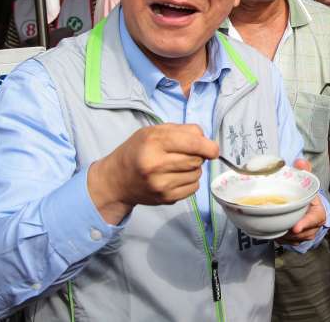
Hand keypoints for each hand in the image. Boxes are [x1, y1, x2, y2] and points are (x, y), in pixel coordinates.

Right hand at [88, 124, 218, 223]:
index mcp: (153, 143)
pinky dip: (190, 181)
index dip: (208, 146)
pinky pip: (194, 187)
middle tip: (185, 153)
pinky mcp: (166, 198)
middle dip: (198, 155)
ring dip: (194, 168)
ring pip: (197, 174)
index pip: (193, 143)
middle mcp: (156, 165)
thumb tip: (208, 142)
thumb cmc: (137, 150)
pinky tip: (176, 177)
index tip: (213, 149)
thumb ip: (182, 131)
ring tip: (177, 165)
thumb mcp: (154, 131)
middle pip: (197, 159)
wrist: (116, 180)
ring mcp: (161, 184)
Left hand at [278, 159, 326, 243]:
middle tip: (275, 223)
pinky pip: (287, 243)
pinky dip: (280, 238)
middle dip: (288, 229)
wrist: (311, 210)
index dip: (304, 224)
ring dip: (283, 234)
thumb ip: (305, 172)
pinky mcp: (298, 241)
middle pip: (299, 232)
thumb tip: (300, 161)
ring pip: (292, 239)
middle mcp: (314, 228)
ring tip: (273, 225)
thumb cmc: (309, 197)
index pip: (313, 220)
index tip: (295, 227)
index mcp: (318, 214)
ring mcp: (306, 236)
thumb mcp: (309, 184)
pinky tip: (274, 230)